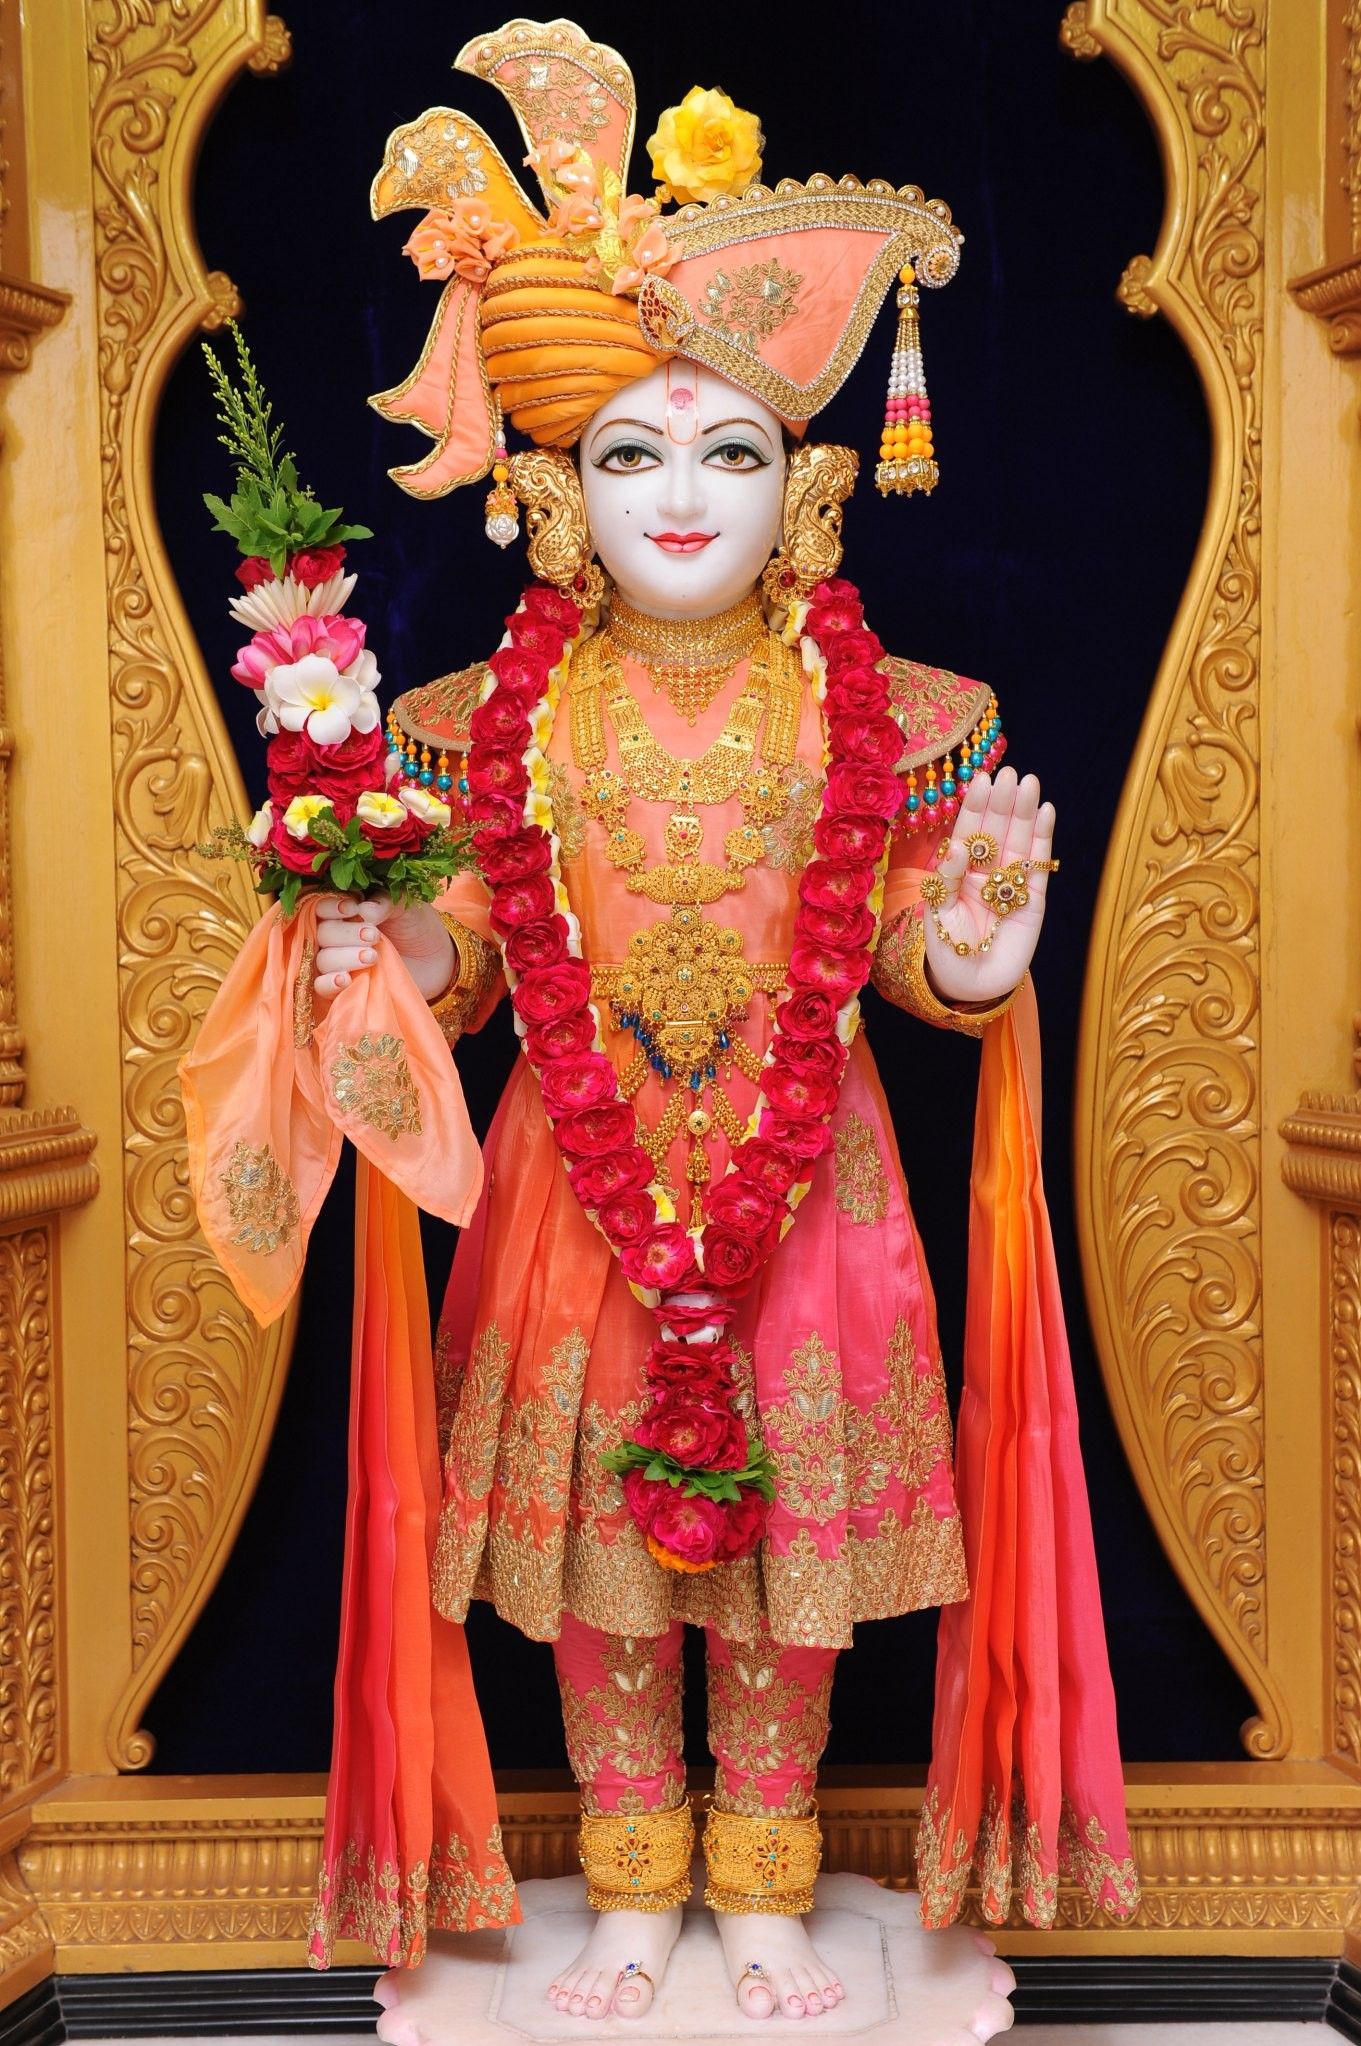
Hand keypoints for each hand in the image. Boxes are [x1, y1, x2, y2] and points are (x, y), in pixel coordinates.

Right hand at [313, 896, 455, 1001]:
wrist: (436, 960)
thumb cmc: (415, 926)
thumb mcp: (404, 906)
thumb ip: (384, 902)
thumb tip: (363, 911)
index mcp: (345, 912)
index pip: (321, 908)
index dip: (331, 908)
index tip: (353, 909)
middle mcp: (337, 936)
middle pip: (322, 934)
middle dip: (346, 935)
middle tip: (373, 936)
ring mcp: (338, 963)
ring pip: (323, 960)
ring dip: (344, 958)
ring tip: (372, 957)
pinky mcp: (343, 988)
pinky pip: (322, 987)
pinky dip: (329, 983)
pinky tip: (345, 980)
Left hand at [920, 766, 1056, 1005]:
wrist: (972, 987)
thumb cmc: (947, 953)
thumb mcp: (938, 915)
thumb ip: (946, 879)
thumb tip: (956, 844)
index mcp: (959, 873)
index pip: (968, 833)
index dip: (975, 808)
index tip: (982, 780)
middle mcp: (986, 873)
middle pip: (996, 831)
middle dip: (1003, 803)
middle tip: (1011, 774)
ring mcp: (1010, 884)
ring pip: (1019, 842)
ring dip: (1025, 813)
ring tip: (1030, 783)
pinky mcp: (1034, 899)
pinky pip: (1039, 865)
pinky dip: (1043, 839)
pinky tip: (1046, 812)